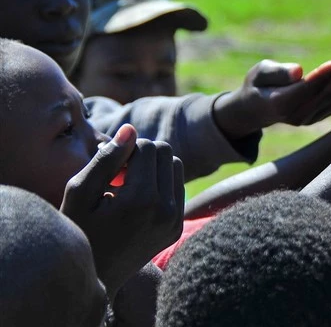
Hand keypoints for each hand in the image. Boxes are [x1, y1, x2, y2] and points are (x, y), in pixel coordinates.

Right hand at [60, 124, 183, 300]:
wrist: (93, 278)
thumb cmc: (78, 230)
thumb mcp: (79, 192)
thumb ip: (106, 158)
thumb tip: (131, 128)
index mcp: (142, 200)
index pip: (148, 146)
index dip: (125, 150)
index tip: (108, 171)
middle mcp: (166, 210)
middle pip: (165, 152)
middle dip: (141, 155)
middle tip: (117, 176)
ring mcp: (175, 220)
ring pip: (175, 166)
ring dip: (153, 168)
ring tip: (127, 187)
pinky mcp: (177, 227)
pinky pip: (177, 187)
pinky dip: (159, 184)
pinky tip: (136, 201)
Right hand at [214, 59, 330, 138]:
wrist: (256, 109)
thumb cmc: (258, 84)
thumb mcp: (259, 73)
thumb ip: (277, 72)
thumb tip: (298, 72)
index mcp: (279, 103)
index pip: (305, 89)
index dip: (323, 77)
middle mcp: (295, 115)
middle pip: (323, 96)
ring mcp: (307, 120)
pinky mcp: (315, 118)